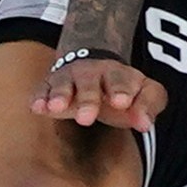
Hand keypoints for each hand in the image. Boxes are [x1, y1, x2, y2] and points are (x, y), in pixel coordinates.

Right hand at [30, 55, 167, 132]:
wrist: (93, 63)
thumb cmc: (120, 88)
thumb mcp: (143, 92)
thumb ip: (149, 106)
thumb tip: (145, 124)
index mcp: (117, 74)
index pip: (120, 81)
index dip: (121, 90)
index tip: (121, 102)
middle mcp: (91, 73)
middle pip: (89, 83)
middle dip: (88, 99)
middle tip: (86, 118)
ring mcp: (68, 78)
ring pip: (63, 84)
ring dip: (60, 95)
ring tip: (56, 107)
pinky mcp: (49, 86)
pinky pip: (42, 89)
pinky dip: (39, 98)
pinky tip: (37, 107)